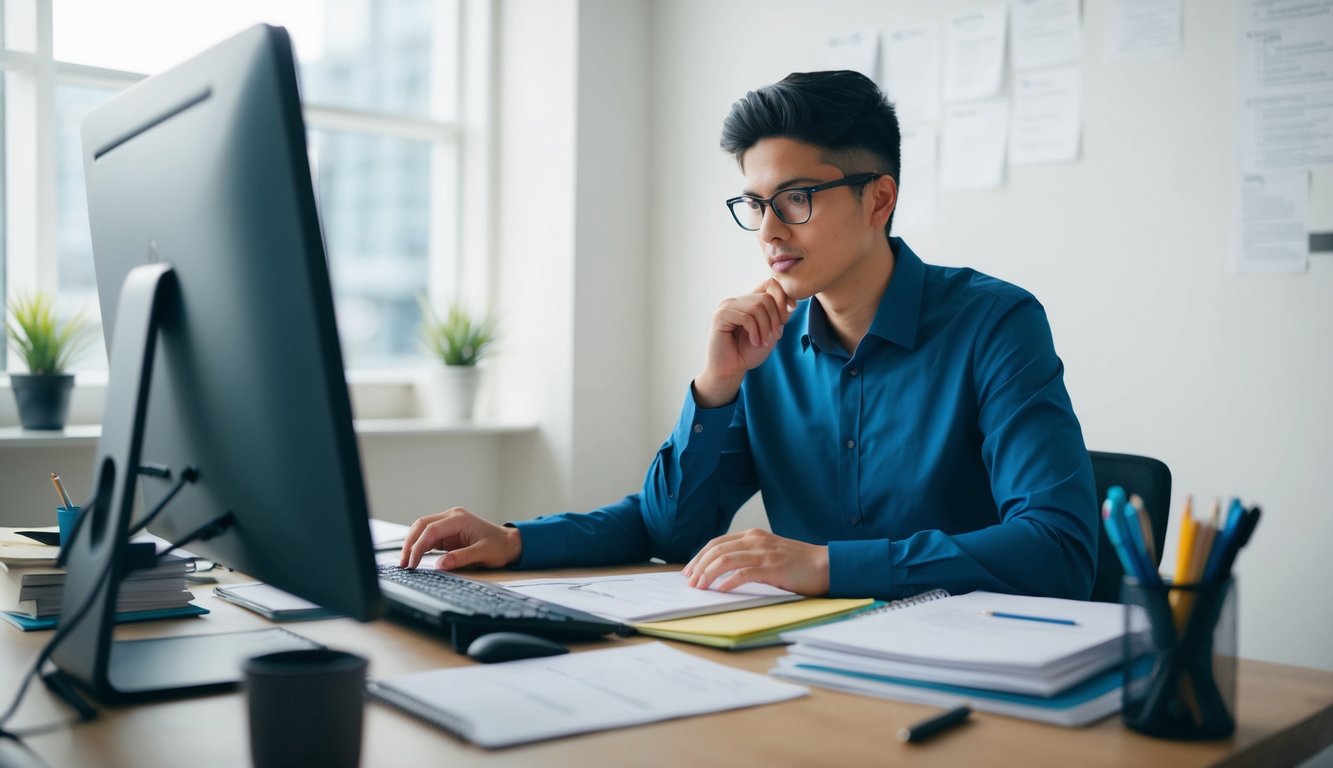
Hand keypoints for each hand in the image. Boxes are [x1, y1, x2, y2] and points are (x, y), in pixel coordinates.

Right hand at [399, 507, 521, 570]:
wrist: (509, 543)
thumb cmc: (499, 546)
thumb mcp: (482, 554)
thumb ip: (460, 558)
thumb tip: (439, 565)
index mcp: (459, 518)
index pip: (431, 530)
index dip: (418, 546)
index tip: (412, 563)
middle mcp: (451, 517)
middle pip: (422, 525)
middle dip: (410, 543)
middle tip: (404, 563)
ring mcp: (449, 524)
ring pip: (422, 529)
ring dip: (412, 544)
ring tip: (406, 562)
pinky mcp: (448, 532)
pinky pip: (429, 536)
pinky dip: (420, 546)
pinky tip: (415, 557)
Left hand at [681, 528, 828, 595]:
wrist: (826, 565)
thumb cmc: (798, 563)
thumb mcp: (769, 553)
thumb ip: (749, 556)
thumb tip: (722, 572)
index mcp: (753, 536)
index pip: (717, 543)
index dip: (699, 557)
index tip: (689, 571)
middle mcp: (756, 541)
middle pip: (716, 550)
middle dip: (698, 566)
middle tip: (690, 582)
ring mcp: (764, 553)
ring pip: (725, 560)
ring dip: (708, 574)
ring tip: (699, 587)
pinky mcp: (772, 568)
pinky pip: (743, 574)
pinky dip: (728, 582)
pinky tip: (720, 591)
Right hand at [694, 279, 795, 407]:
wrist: (731, 370)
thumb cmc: (749, 353)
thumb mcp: (771, 333)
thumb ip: (780, 317)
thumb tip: (791, 303)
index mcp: (749, 301)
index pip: (770, 284)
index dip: (783, 297)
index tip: (787, 316)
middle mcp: (738, 300)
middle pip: (767, 297)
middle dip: (776, 319)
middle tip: (775, 336)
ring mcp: (728, 306)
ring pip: (758, 306)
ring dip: (765, 327)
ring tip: (762, 342)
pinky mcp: (721, 315)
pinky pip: (746, 316)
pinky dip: (755, 331)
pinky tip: (754, 342)